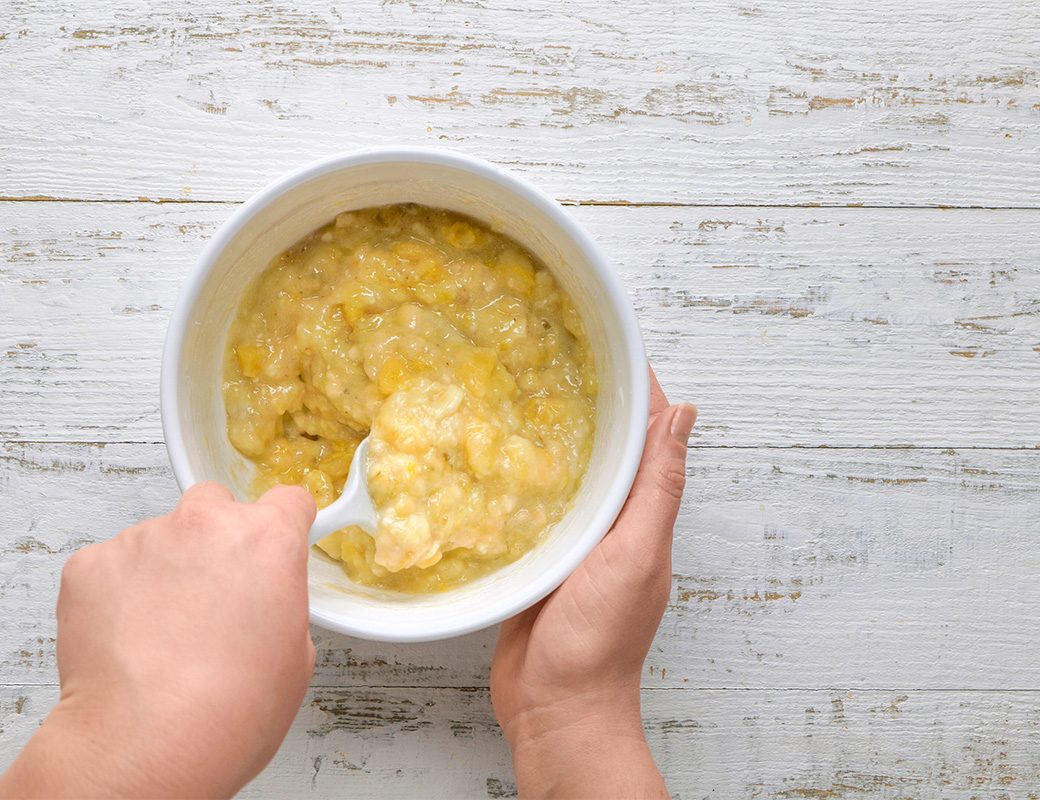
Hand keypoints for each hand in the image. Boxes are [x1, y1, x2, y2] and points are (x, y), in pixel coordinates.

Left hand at [0, 482, 317, 798]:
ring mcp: (143, 539)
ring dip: (163, 573)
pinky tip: (127, 640)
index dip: (282, 526)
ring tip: (161, 636)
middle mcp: (204, 525)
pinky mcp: (92, 563)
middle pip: (214, 507)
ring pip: (158, 540)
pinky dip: (117, 593)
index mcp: (266, 541)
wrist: (146, 741)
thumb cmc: (226, 712)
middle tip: (212, 599)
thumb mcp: (295, 659)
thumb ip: (279, 603)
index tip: (273, 543)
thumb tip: (259, 605)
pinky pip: (110, 566)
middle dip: (215, 542)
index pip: (286, 502)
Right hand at [491, 366, 694, 798]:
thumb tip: (684, 413)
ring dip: (554, 440)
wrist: (555, 708)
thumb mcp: (637, 555)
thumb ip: (658, 488)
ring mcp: (573, 546)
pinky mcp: (536, 562)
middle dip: (590, 407)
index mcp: (642, 518)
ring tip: (522, 395)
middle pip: (606, 454)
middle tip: (556, 359)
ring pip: (569, 479)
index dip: (636, 393)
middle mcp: (611, 526)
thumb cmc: (600, 640)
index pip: (646, 440)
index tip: (612, 347)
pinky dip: (522, 482)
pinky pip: (534, 511)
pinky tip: (495, 464)